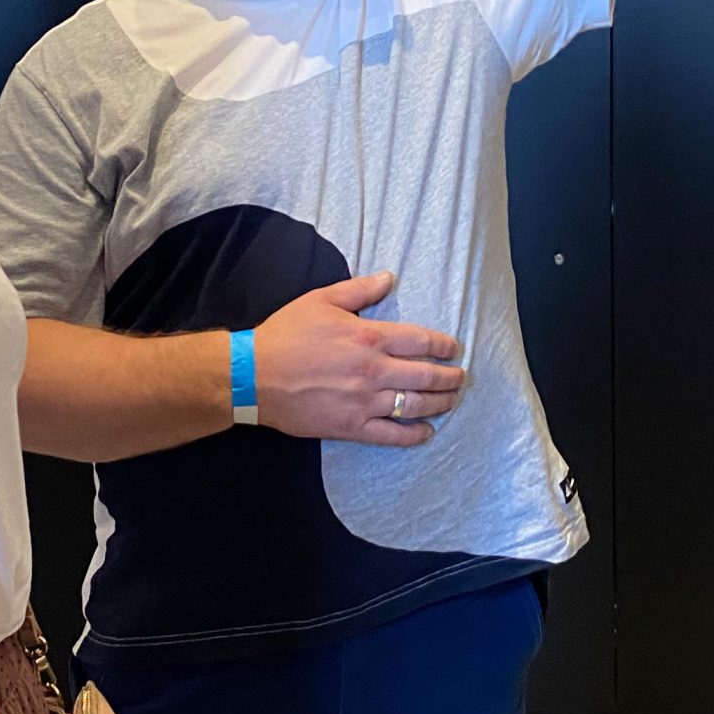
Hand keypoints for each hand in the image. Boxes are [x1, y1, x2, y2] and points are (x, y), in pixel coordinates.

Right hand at [254, 271, 465, 446]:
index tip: (454, 349)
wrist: (253, 376)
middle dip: (450, 377)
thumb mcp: (321, 300)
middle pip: (426, 375)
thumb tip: (389, 277)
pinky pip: (392, 435)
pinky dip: (414, 435)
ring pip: (415, 404)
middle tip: (461, 377)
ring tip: (452, 400)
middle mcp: (373, 370)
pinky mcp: (352, 427)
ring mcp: (365, 402)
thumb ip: (360, 290)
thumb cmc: (286, 335)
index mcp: (369, 337)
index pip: (421, 341)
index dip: (444, 346)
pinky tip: (427, 432)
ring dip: (441, 403)